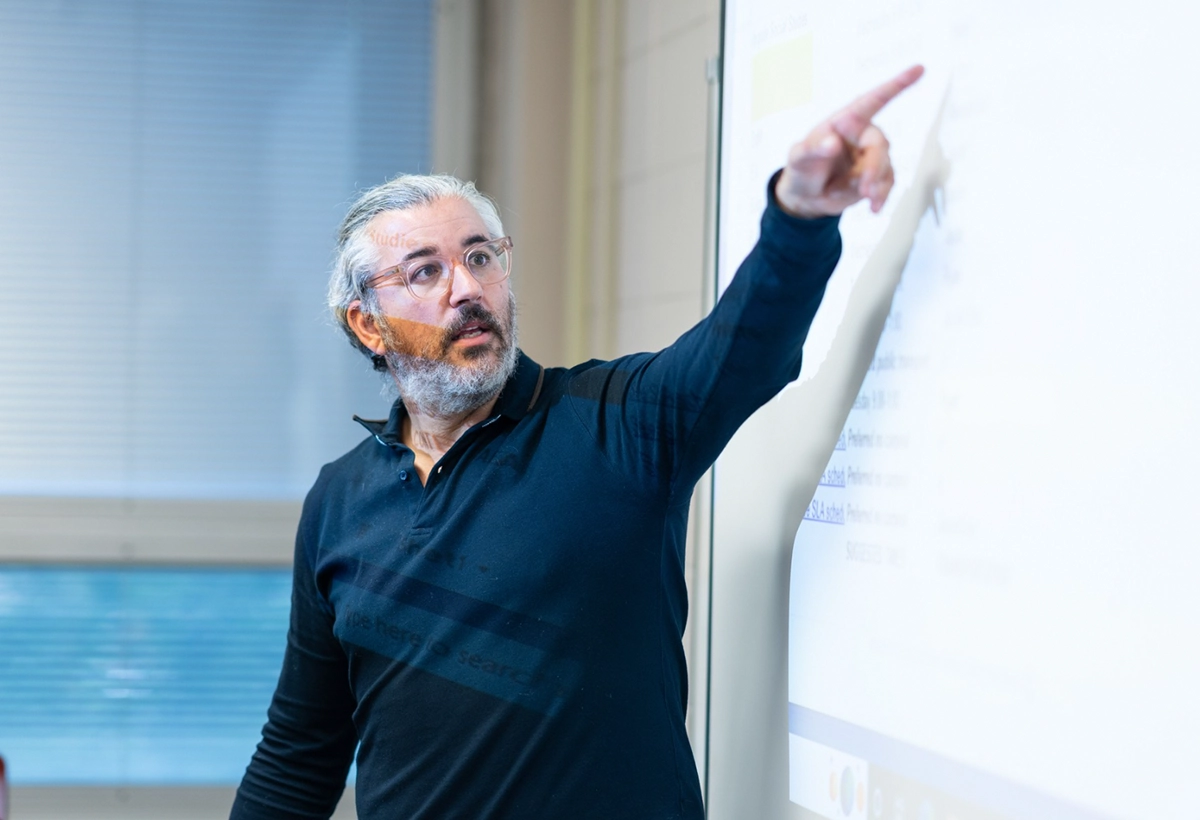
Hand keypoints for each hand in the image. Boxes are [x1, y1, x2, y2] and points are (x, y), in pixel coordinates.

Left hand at [774, 65, 924, 218]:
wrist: (805, 197)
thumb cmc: (801, 167)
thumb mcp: (798, 157)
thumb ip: (813, 149)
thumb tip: (833, 143)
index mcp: (846, 121)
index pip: (874, 99)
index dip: (897, 84)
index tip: (919, 68)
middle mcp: (863, 135)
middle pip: (880, 146)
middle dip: (873, 168)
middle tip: (863, 189)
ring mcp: (871, 157)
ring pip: (885, 169)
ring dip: (874, 187)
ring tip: (862, 199)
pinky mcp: (876, 177)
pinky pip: (886, 185)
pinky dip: (880, 197)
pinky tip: (873, 208)